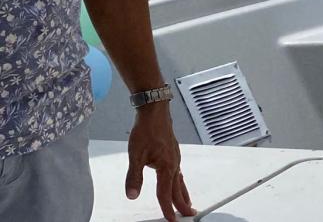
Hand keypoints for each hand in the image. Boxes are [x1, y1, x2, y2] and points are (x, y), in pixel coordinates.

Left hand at [126, 102, 195, 221]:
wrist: (154, 111)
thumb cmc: (146, 130)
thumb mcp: (135, 155)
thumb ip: (133, 177)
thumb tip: (132, 195)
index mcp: (166, 167)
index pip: (166, 193)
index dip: (167, 208)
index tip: (172, 220)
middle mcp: (174, 164)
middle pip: (178, 189)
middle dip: (182, 204)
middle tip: (189, 215)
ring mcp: (175, 158)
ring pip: (181, 181)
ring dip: (184, 194)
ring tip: (188, 203)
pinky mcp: (173, 153)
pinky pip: (179, 172)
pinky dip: (180, 182)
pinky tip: (178, 181)